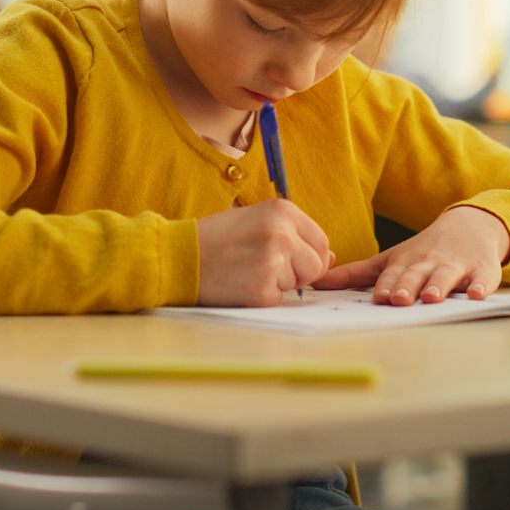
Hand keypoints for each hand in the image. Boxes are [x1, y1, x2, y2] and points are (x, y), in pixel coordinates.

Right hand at [194, 199, 333, 306]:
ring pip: (299, 284)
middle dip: (298, 273)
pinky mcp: (263, 289)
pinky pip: (279, 299)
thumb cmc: (216, 239)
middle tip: (261, 266)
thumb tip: (331, 258)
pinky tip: (241, 284)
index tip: (282, 257)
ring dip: (279, 284)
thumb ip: (294, 235)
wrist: (179, 257)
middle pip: (316, 265)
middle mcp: (282, 233)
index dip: (307, 255)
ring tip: (247, 271)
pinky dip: (262, 297)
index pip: (321, 241)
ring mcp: (274, 261)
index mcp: (283, 210)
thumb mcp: (256, 221)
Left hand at [313, 206, 509, 305]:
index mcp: (405, 262)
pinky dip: (481, 287)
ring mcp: (456, 266)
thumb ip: (354, 274)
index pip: (393, 274)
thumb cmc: (422, 251)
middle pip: (417, 275)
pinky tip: (478, 295)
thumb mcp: (389, 259)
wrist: (469, 227)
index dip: (387, 285)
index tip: (380, 296)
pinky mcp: (482, 271)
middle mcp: (429, 263)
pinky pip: (483, 280)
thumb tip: (314, 282)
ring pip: (446, 277)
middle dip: (408, 286)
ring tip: (431, 298)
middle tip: (400, 299)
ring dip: (439, 286)